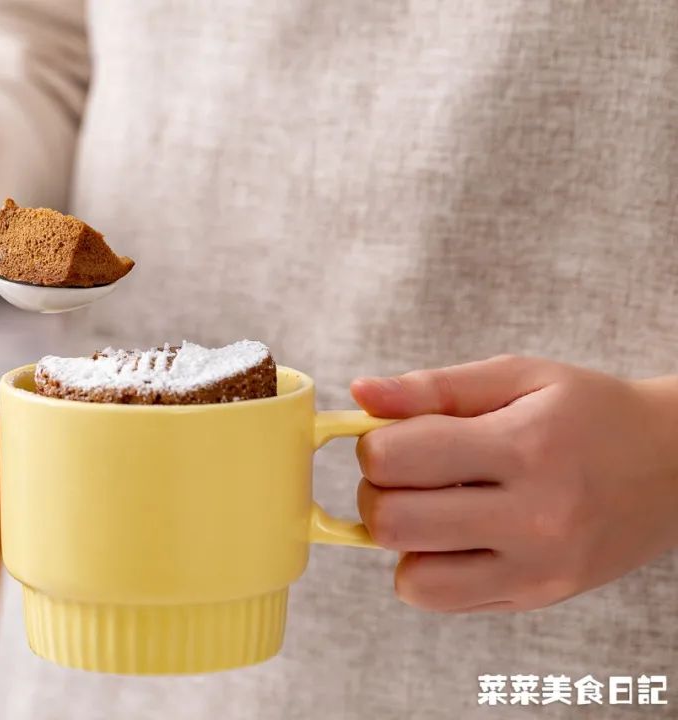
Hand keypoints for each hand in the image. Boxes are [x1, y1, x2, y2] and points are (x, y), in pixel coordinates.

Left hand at [351, 355, 677, 611]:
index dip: (373, 446)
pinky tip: (454, 537)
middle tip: (404, 475)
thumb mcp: (518, 376)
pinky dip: (427, 570)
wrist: (675, 466)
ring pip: (411, 578)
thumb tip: (360, 394)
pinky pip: (442, 601)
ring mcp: (537, 568)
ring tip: (431, 508)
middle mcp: (534, 516)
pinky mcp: (536, 598)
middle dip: (376, 494)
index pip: (395, 459)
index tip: (393, 438)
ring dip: (400, 542)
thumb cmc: (587, 413)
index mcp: (524, 446)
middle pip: (392, 523)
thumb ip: (433, 387)